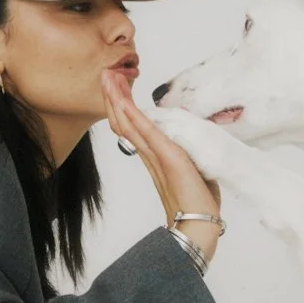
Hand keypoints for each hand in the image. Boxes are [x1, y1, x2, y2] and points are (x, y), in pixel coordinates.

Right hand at [100, 69, 222, 255]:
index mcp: (154, 157)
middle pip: (125, 122)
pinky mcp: (168, 158)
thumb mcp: (191, 170)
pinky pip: (146, 133)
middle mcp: (150, 155)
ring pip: (129, 124)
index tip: (116, 87)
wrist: (199, 227)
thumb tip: (188, 148)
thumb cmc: (198, 203)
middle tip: (105, 75)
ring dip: (118, 100)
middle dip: (115, 97)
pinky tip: (123, 102)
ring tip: (108, 79)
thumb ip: (184, 157)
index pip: (133, 127)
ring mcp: (156, 156)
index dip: (123, 107)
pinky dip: (133, 116)